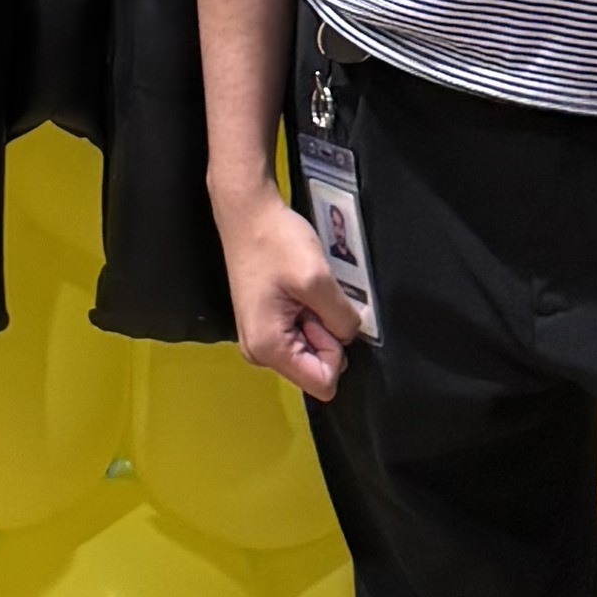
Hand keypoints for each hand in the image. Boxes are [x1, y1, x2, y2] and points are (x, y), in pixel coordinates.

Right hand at [214, 181, 361, 400]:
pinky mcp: (264, 324)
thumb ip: (343, 319)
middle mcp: (259, 353)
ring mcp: (260, 339)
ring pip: (310, 349)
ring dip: (317, 321)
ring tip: (303, 289)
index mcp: (268, 349)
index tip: (321, 313)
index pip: (323, 383)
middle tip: (311, 296)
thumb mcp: (319, 280)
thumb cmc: (275, 241)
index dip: (334, 350)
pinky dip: (308, 313)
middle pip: (315, 367)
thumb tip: (350, 337)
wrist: (247, 212)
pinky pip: (300, 333)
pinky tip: (297, 288)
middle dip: (325, 334)